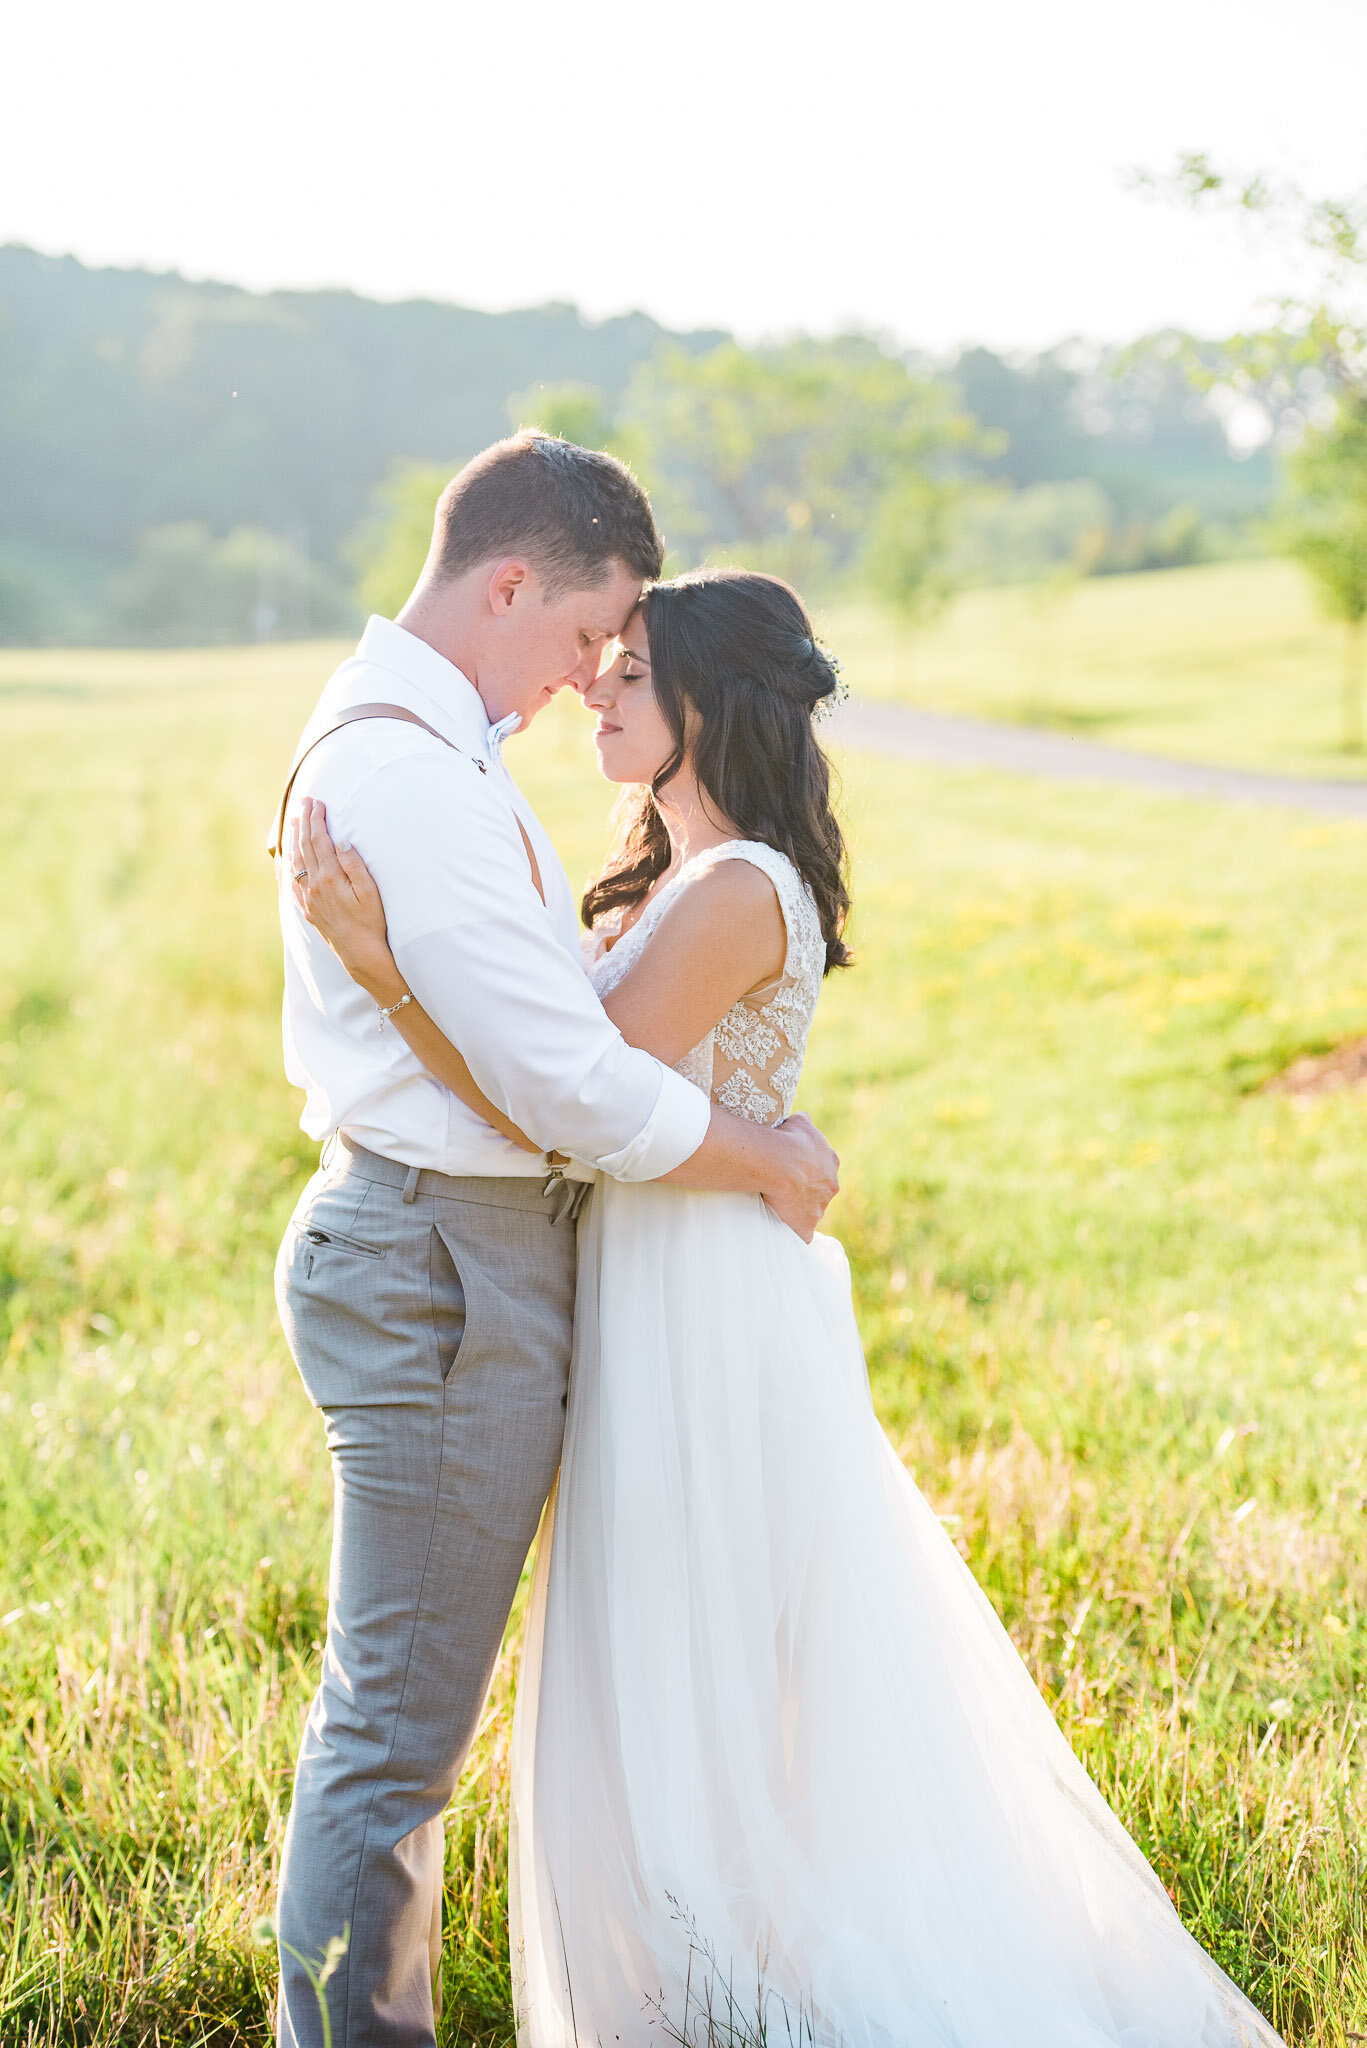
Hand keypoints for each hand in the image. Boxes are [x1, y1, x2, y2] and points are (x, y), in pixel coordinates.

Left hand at [288, 800, 403, 999]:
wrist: (360, 952)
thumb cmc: (372, 922)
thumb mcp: (371, 892)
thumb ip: (355, 865)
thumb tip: (341, 841)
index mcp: (330, 878)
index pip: (320, 840)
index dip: (317, 819)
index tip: (317, 803)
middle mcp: (314, 885)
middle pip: (305, 846)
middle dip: (304, 821)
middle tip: (305, 802)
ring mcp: (307, 897)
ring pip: (295, 861)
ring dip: (294, 838)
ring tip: (293, 821)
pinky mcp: (306, 907)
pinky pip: (291, 880)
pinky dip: (288, 863)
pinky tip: (287, 856)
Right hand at [762, 1111, 839, 1241]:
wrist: (779, 1163)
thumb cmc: (788, 1140)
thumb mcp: (799, 1122)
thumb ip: (805, 1122)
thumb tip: (804, 1118)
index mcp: (831, 1163)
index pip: (823, 1170)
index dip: (808, 1171)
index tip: (794, 1170)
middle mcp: (831, 1187)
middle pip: (820, 1193)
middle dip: (806, 1192)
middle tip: (785, 1189)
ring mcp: (819, 1209)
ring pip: (811, 1212)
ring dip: (798, 1210)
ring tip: (778, 1206)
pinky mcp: (806, 1227)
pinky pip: (801, 1234)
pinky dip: (793, 1232)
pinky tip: (781, 1228)